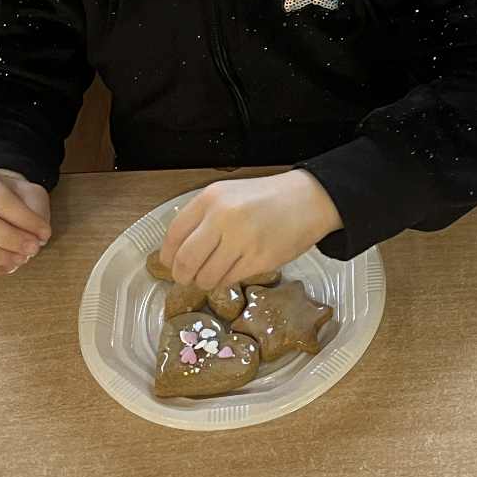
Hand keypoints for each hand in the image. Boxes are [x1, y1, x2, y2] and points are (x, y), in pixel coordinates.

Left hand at [158, 171, 342, 289]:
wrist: (308, 199)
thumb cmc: (266, 198)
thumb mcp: (228, 195)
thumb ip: (202, 217)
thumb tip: (176, 251)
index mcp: (211, 199)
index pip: (174, 235)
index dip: (168, 255)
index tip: (170, 263)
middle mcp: (223, 218)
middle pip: (185, 261)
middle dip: (182, 275)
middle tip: (186, 278)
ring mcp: (242, 240)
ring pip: (206, 276)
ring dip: (204, 281)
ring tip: (212, 275)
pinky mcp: (260, 260)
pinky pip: (229, 280)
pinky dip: (225, 281)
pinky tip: (232, 271)